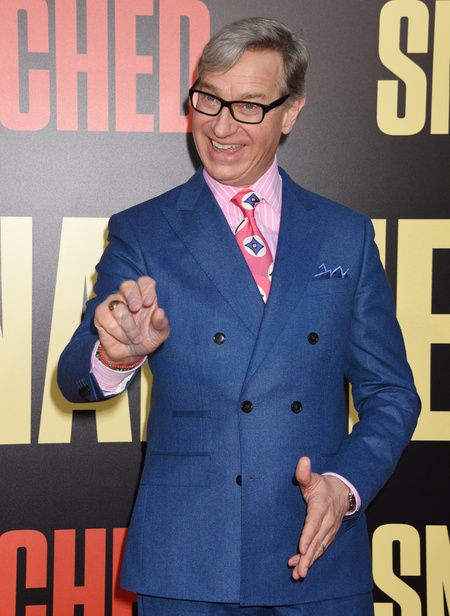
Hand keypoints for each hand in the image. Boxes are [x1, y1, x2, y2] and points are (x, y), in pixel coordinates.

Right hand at [94, 276, 169, 365]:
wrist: (129, 354)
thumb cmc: (145, 339)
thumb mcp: (159, 335)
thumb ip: (161, 323)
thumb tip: (159, 312)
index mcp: (144, 297)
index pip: (145, 282)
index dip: (146, 289)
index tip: (148, 303)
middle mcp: (128, 297)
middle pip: (128, 285)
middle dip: (133, 296)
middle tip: (136, 309)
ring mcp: (113, 303)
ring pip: (118, 307)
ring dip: (128, 327)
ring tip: (135, 339)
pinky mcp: (101, 313)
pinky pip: (107, 319)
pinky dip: (117, 332)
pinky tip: (124, 339)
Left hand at [288, 456, 348, 578]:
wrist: (343, 492)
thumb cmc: (323, 485)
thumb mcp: (313, 478)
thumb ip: (305, 472)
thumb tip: (303, 461)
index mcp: (321, 507)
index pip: (314, 523)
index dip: (307, 536)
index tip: (301, 548)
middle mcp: (327, 522)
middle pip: (316, 541)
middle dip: (307, 557)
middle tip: (298, 571)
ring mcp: (329, 531)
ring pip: (318, 548)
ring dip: (309, 562)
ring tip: (298, 574)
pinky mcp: (328, 536)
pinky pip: (320, 549)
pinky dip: (312, 559)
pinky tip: (300, 567)